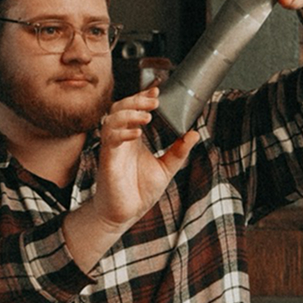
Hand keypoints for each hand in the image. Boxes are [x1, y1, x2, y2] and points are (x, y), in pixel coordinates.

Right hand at [61, 87, 198, 272]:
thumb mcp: (166, 168)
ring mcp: (112, 148)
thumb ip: (179, 151)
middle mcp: (121, 139)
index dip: (143, 95)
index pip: (134, 108)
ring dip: (129, 113)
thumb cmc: (139, 192)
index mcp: (133, 137)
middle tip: (154, 100)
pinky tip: (137, 134)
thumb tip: (194, 133)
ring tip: (147, 116)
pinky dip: (122, 133)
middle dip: (136, 100)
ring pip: (112, 119)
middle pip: (120, 108)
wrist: (125, 214)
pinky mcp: (107, 160)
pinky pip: (110, 140)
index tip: (158, 88)